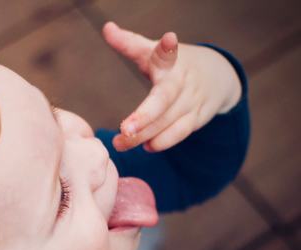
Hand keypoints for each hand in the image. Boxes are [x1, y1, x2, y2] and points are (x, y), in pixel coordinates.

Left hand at [101, 21, 241, 151]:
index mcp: (171, 61)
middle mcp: (183, 81)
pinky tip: (146, 147)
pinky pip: (180, 133)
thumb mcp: (153, 51)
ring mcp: (192, 101)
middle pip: (165, 100)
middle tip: (123, 131)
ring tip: (121, 143)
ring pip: (170, 122)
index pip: (169, 54)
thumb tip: (107, 28)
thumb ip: (129, 43)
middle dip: (145, 116)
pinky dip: (163, 142)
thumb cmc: (173, 64)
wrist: (216, 76)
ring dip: (145, 136)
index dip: (168, 47)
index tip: (168, 40)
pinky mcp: (197, 119)